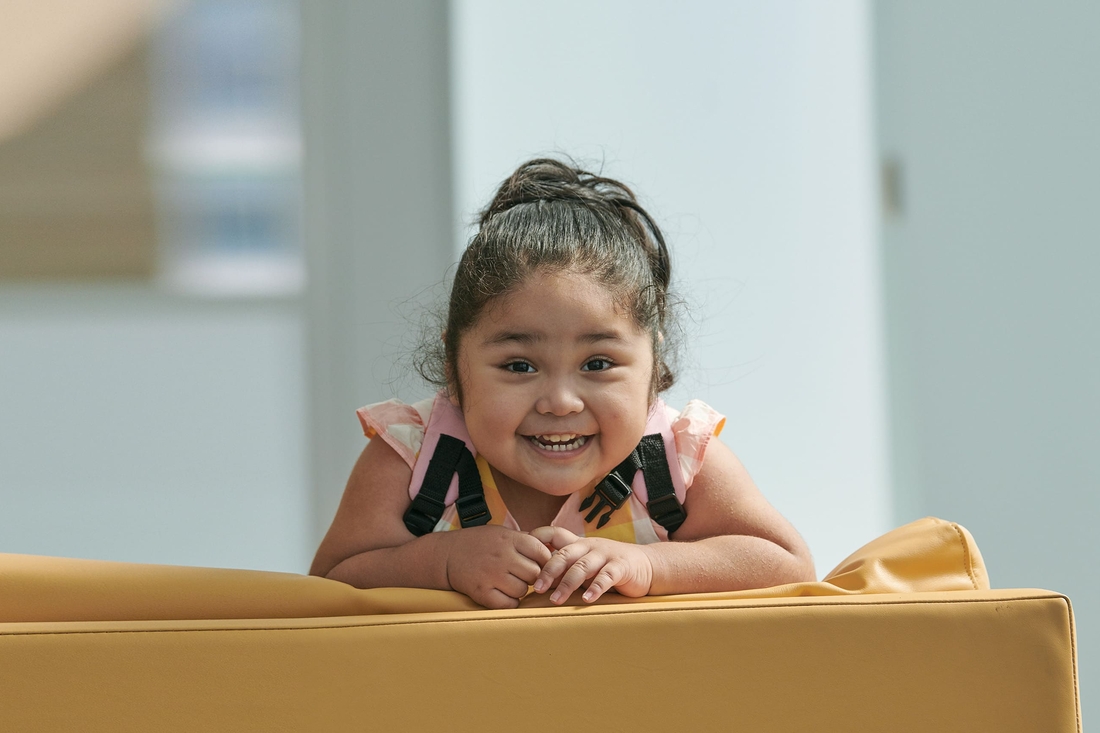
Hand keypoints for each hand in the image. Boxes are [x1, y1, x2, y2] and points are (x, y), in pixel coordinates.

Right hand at [445, 525, 551, 608]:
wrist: (447, 554)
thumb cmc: (480, 543)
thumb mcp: (503, 533)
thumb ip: (526, 540)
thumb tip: (554, 549)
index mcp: (509, 539)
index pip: (542, 552)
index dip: (545, 561)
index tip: (540, 565)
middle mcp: (502, 556)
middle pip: (535, 574)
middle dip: (533, 577)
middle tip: (524, 576)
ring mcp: (491, 575)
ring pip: (523, 590)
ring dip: (520, 590)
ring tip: (509, 583)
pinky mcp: (481, 592)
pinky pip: (508, 604)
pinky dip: (509, 602)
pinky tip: (502, 593)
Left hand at [529, 527, 653, 604]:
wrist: (647, 566)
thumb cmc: (610, 567)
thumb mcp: (587, 564)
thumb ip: (566, 568)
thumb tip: (536, 580)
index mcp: (579, 544)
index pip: (554, 534)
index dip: (537, 539)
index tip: (521, 552)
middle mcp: (590, 546)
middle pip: (565, 553)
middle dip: (549, 570)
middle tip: (536, 587)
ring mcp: (606, 555)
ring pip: (583, 566)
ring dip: (568, 583)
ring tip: (556, 599)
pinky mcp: (621, 567)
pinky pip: (606, 577)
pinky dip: (596, 588)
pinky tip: (587, 599)